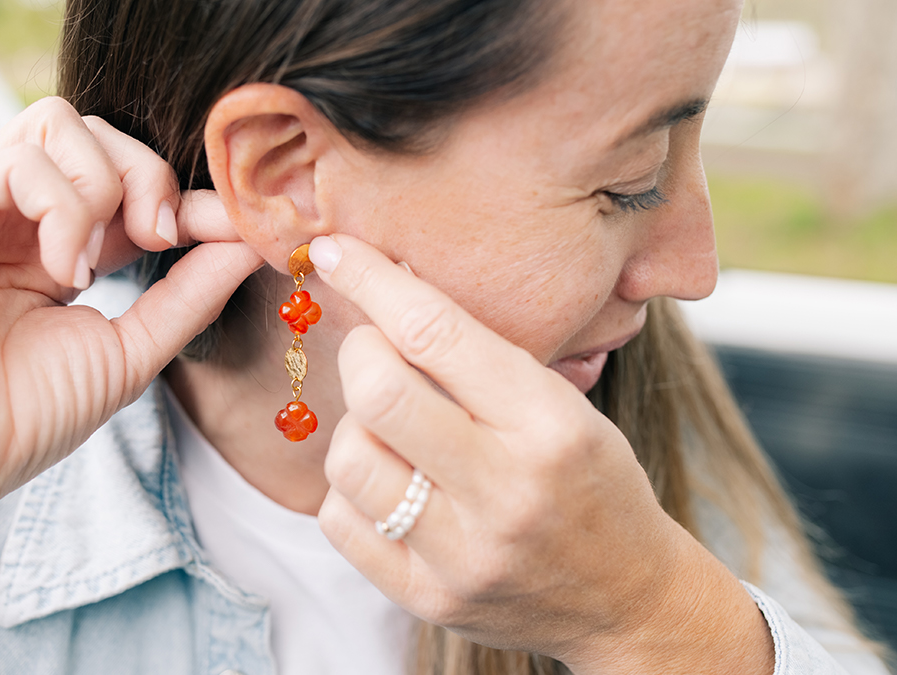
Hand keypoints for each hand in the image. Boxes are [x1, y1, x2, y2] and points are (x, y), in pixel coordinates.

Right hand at [0, 97, 261, 663]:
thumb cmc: (28, 415)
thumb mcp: (134, 345)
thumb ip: (191, 288)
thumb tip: (252, 238)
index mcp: (55, 244)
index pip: (126, 184)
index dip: (183, 194)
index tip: (237, 222)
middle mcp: (11, 214)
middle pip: (96, 133)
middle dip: (149, 174)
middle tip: (162, 237)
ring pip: (58, 122)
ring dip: (103, 187)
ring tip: (92, 266)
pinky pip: (22, 158)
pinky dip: (62, 210)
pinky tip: (58, 270)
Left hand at [310, 235, 772, 673]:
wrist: (626, 597)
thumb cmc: (591, 481)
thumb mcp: (563, 405)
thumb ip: (481, 357)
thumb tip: (386, 283)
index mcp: (549, 424)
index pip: (435, 332)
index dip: (372, 280)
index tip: (336, 251)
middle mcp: (504, 491)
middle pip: (378, 393)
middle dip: (358, 350)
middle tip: (372, 349)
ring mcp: (462, 553)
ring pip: (348, 458)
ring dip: (354, 426)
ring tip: (390, 429)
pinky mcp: (427, 596)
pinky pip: (340, 521)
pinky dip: (350, 489)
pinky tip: (390, 481)